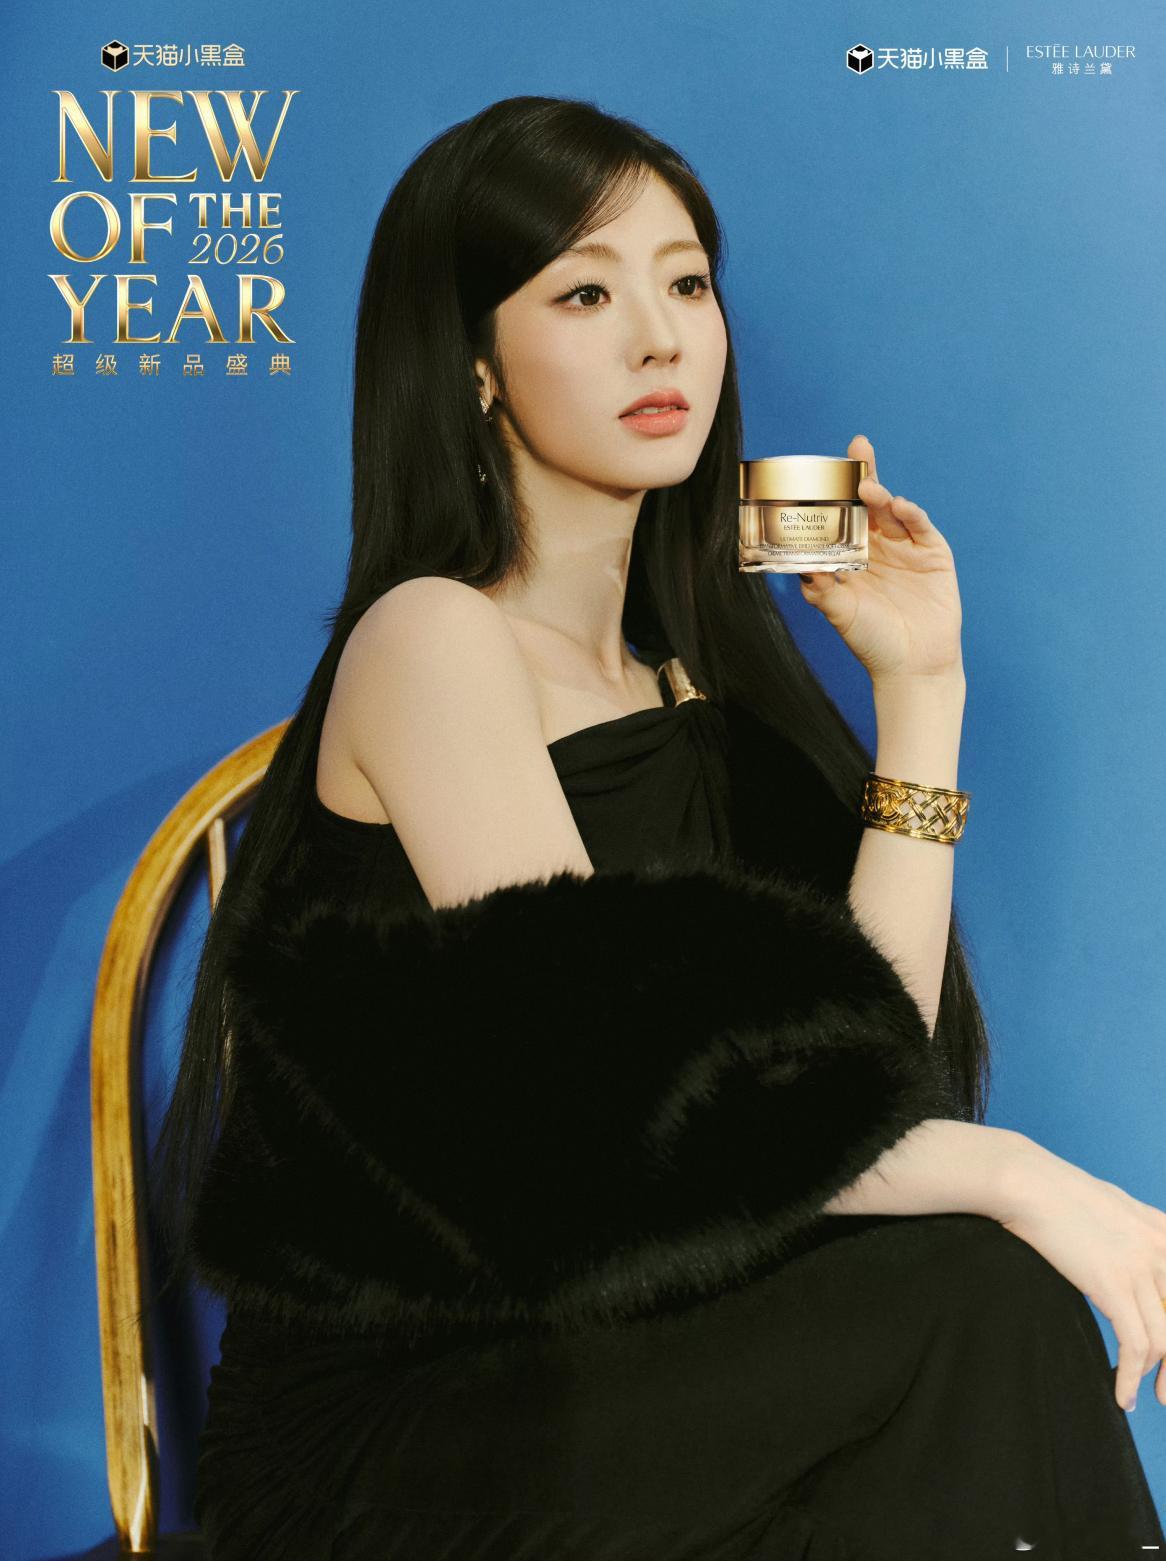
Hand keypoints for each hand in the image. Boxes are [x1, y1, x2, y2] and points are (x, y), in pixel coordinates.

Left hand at [798, 435, 963, 683]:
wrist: (913, 667)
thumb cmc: (873, 642)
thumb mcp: (840, 614)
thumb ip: (821, 590)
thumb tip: (799, 567)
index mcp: (852, 556)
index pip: (842, 517)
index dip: (834, 493)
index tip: (821, 469)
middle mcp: (878, 547)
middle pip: (868, 503)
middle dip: (862, 474)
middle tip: (857, 448)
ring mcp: (907, 549)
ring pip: (892, 511)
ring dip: (881, 495)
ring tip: (867, 487)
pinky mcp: (933, 555)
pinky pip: (920, 528)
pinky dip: (910, 514)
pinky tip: (899, 506)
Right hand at [996, 1138, 1165, 1410]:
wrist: (1028, 1182)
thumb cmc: (1056, 1190)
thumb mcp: (1112, 1205)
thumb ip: (1134, 1231)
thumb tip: (1129, 1250)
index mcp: (1164, 1231)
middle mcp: (1161, 1249)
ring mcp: (1140, 1267)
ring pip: (1165, 1340)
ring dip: (1159, 1377)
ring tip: (1147, 1397)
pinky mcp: (1113, 1284)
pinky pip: (1136, 1345)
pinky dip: (1130, 1376)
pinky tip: (1121, 1395)